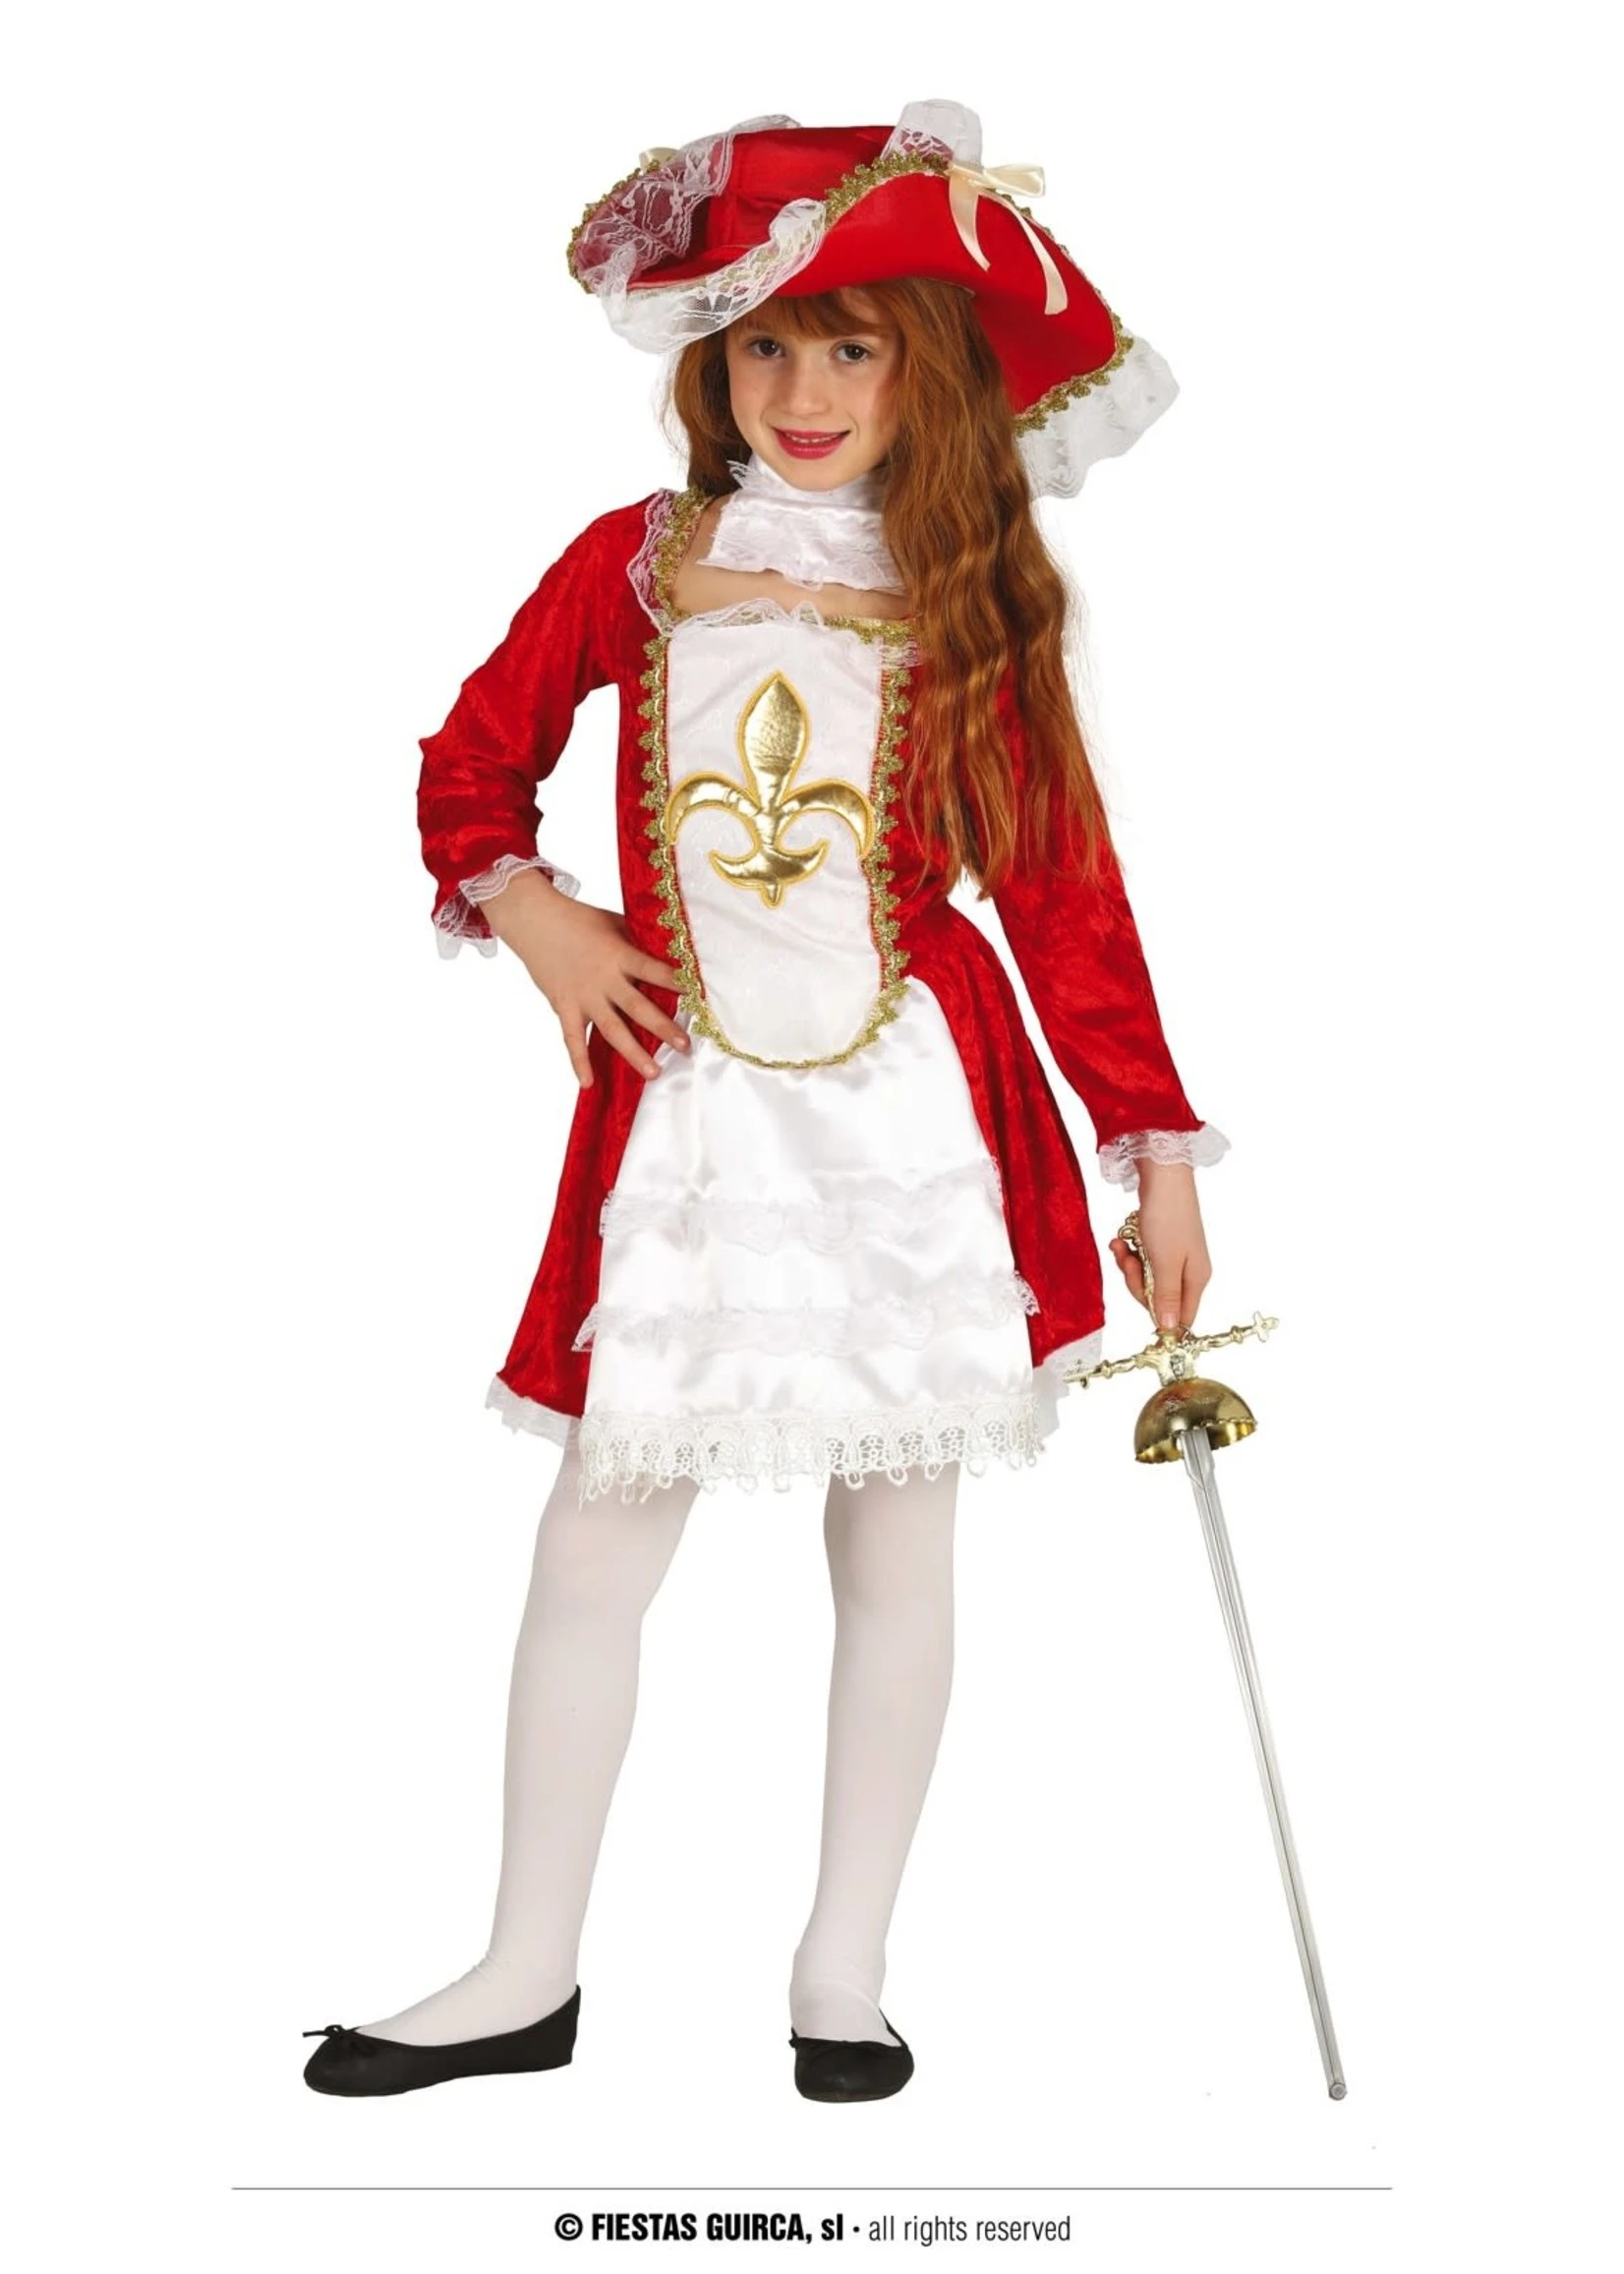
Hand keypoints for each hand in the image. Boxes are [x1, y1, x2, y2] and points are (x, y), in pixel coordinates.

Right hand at [482, 873, 690, 1084]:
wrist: (535, 921)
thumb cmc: (579, 919)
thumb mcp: (614, 924)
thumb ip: (637, 942)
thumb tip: (669, 952)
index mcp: (620, 955)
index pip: (653, 971)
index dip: (676, 983)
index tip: (699, 997)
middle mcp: (604, 979)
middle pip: (638, 1008)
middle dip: (663, 1028)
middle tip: (685, 1046)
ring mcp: (584, 997)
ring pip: (612, 1030)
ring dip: (633, 1053)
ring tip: (654, 1073)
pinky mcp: (564, 1008)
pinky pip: (573, 1040)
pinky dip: (579, 1062)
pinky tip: (588, 1084)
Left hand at [1107, 1159, 1211, 1334]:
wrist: (1163, 1174)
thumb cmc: (1167, 1217)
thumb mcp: (1164, 1263)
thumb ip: (1166, 1297)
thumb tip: (1169, 1330)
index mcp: (1196, 1279)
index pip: (1180, 1317)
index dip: (1157, 1315)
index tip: (1140, 1296)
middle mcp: (1188, 1270)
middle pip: (1158, 1298)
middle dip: (1137, 1282)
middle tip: (1130, 1261)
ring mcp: (1175, 1255)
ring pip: (1147, 1277)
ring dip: (1129, 1264)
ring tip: (1123, 1244)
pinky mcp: (1161, 1241)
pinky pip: (1142, 1258)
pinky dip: (1129, 1250)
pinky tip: (1123, 1237)